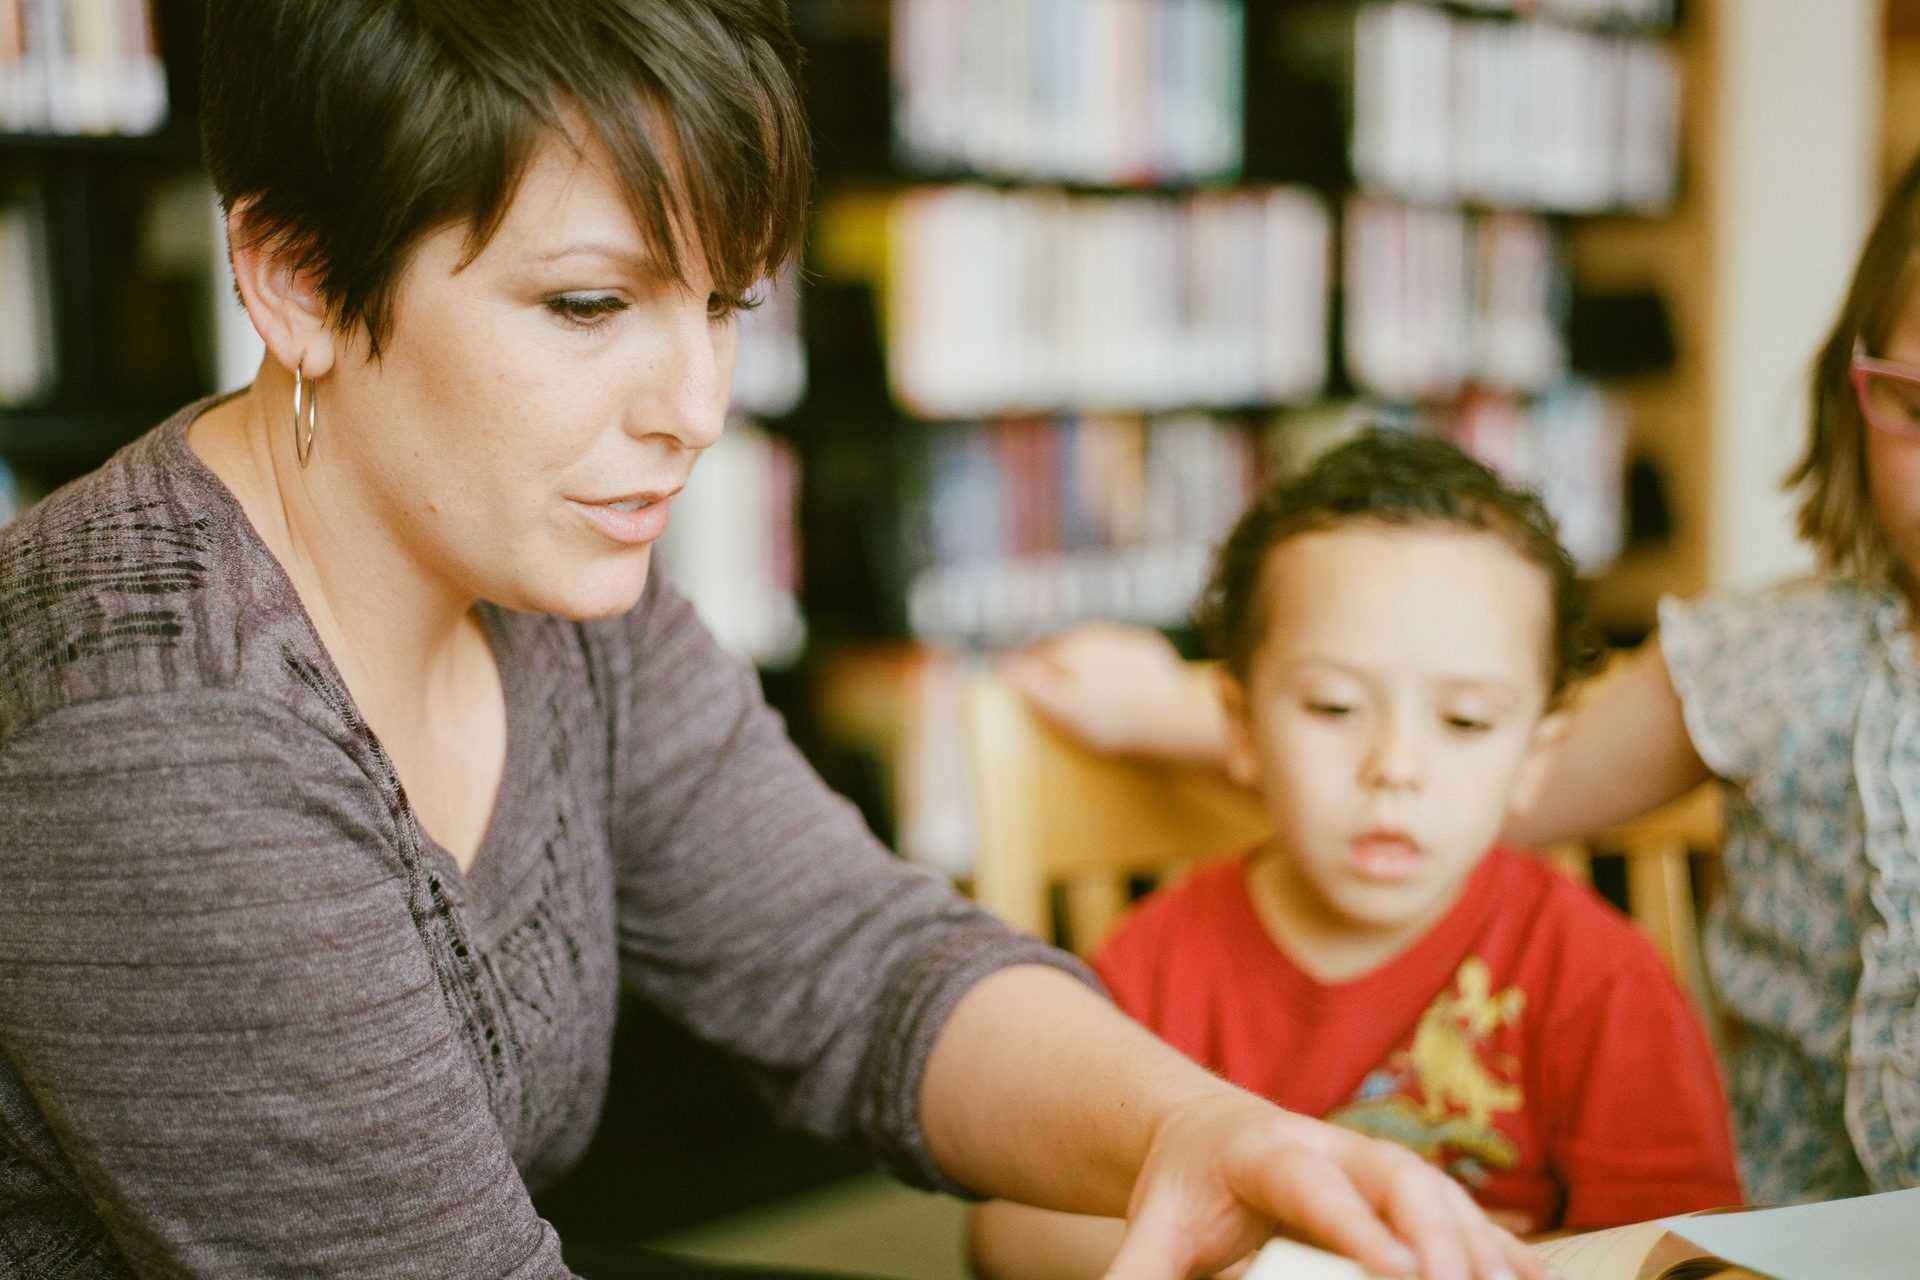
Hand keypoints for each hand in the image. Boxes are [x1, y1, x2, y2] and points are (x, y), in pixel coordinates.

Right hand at [1001, 624, 1222, 763]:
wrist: (1170, 721)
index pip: (1036, 655)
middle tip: (1057, 697)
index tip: (1026, 693)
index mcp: (1071, 647)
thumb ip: (1031, 684)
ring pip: (1094, 648)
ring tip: (1088, 693)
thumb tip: (1002, 663)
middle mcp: (1097, 634)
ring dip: (1087, 664)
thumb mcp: (1062, 709)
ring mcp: (1126, 639)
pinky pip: (1124, 654)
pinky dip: (1117, 666)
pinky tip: (1119, 687)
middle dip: (1057, 666)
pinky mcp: (1150, 650)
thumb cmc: (1112, 721)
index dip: (1027, 673)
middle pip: (1066, 649)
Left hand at [1110, 1093, 1546, 1279]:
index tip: (1402, 1274)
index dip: (1360, 1230)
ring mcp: (1378, 1163)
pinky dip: (1502, 1249)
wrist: (1208, 1131)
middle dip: (1438, 1241)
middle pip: (1398, 1184)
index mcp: (1266, 1151)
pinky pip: (1465, 1213)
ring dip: (1481, 1248)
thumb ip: (1136, 1275)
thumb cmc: (1183, 1188)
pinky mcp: (1406, 1187)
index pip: (1316, 1188)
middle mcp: (1335, 1148)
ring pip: (1442, 1196)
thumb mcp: (1151, 1229)